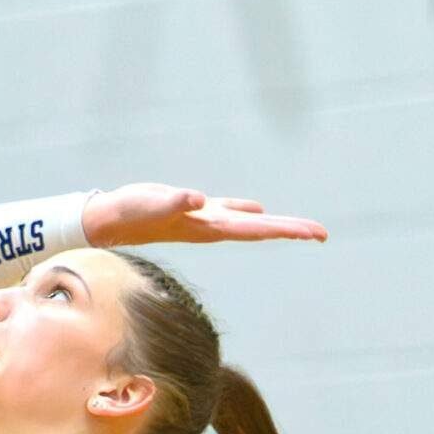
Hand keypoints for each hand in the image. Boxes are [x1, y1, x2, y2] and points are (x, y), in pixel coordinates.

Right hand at [84, 184, 326, 247]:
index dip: (285, 230)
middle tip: (323, 234)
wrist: (110, 222)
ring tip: (300, 230)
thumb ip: (176, 202)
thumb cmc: (131, 213)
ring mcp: (204, 221)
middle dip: (291, 231)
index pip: (257, 230)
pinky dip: (247, 211)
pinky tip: (258, 210)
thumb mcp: (154, 204)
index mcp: (210, 226)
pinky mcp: (194, 212)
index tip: (314, 234)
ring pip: (248, 223)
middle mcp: (213, 227)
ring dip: (274, 226)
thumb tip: (197, 199)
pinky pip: (229, 212)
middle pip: (260, 230)